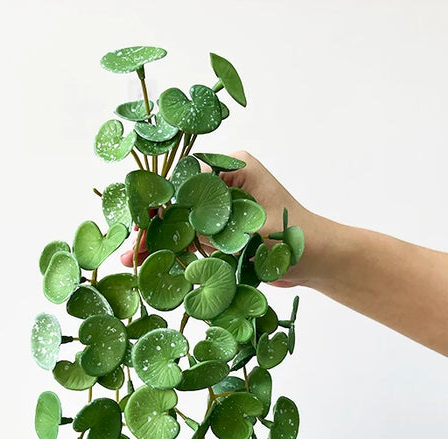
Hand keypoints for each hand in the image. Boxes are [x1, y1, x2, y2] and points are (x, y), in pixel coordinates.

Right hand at [119, 150, 316, 286]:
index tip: (140, 224)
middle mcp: (224, 182)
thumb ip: (208, 224)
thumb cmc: (294, 237)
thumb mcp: (247, 228)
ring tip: (131, 260)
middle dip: (153, 226)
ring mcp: (221, 207)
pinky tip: (151, 263)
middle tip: (130, 248)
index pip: (183, 180)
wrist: (317, 260)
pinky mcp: (222, 229)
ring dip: (158, 241)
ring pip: (180, 222)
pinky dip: (174, 251)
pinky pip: (192, 237)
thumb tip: (167, 221)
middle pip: (177, 202)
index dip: (158, 203)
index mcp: (232, 167)